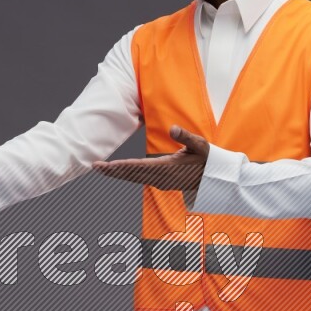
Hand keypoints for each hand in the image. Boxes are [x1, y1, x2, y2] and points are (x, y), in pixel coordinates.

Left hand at [92, 125, 208, 190]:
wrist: (216, 179)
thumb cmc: (208, 159)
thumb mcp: (201, 145)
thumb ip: (186, 137)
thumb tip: (173, 128)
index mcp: (167, 168)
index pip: (138, 167)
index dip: (119, 166)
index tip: (105, 165)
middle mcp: (161, 178)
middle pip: (132, 174)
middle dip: (113, 171)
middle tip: (95, 166)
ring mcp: (161, 182)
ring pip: (135, 178)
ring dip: (118, 173)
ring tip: (102, 169)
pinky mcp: (162, 182)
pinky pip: (141, 178)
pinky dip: (128, 175)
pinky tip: (119, 172)